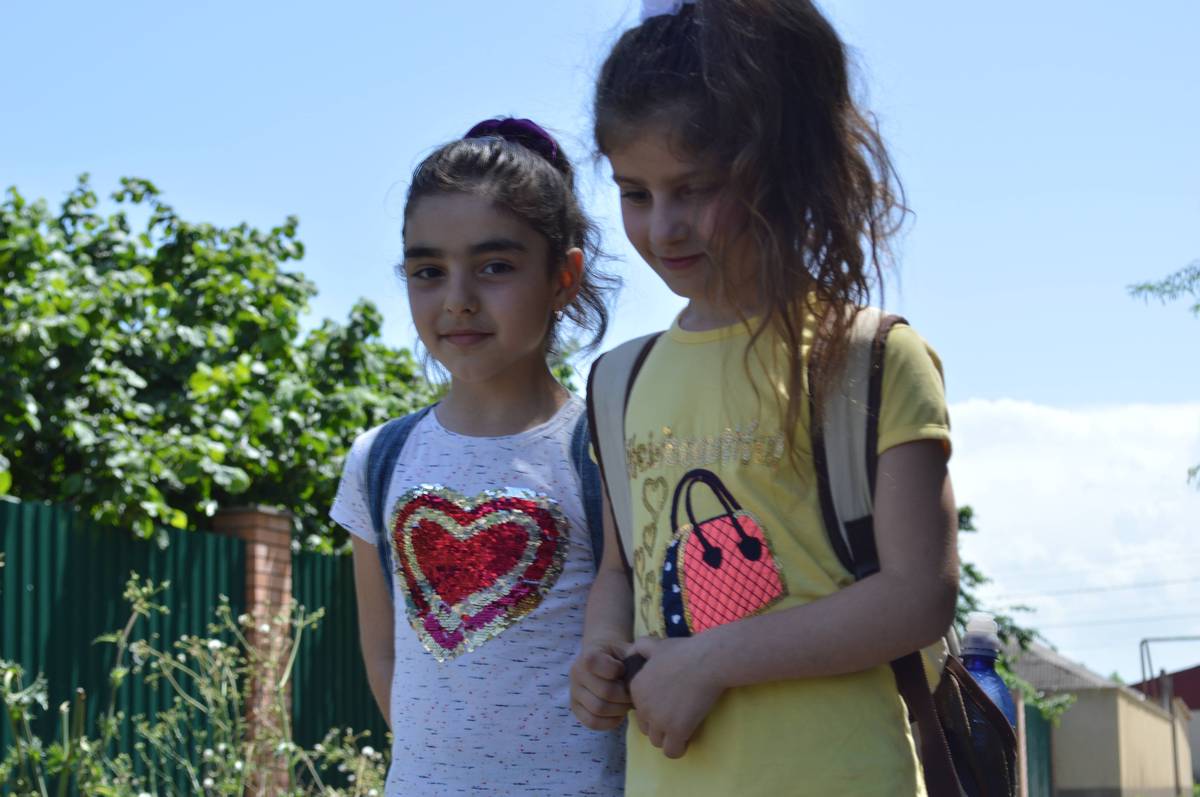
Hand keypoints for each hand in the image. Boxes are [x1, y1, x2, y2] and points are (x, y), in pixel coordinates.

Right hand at [570, 640, 633, 730]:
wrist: (604, 661)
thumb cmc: (619, 657)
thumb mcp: (627, 650)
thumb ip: (636, 656)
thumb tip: (644, 669)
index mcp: (589, 654)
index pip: (593, 662)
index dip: (614, 669)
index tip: (623, 670)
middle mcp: (577, 672)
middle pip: (604, 691)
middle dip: (625, 696)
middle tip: (634, 695)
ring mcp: (574, 692)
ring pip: (599, 709)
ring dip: (620, 710)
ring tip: (627, 704)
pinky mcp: (576, 709)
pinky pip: (592, 722)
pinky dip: (610, 721)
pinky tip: (619, 713)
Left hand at [628, 635, 725, 759]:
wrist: (707, 661)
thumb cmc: (684, 651)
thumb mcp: (656, 644)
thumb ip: (640, 647)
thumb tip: (629, 653)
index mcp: (636, 688)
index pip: (639, 710)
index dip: (654, 709)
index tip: (669, 703)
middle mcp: (643, 707)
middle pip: (646, 728)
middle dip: (659, 725)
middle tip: (677, 715)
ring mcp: (659, 721)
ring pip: (657, 742)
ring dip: (669, 737)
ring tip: (683, 726)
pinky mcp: (677, 730)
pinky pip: (672, 752)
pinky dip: (679, 748)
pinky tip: (688, 737)